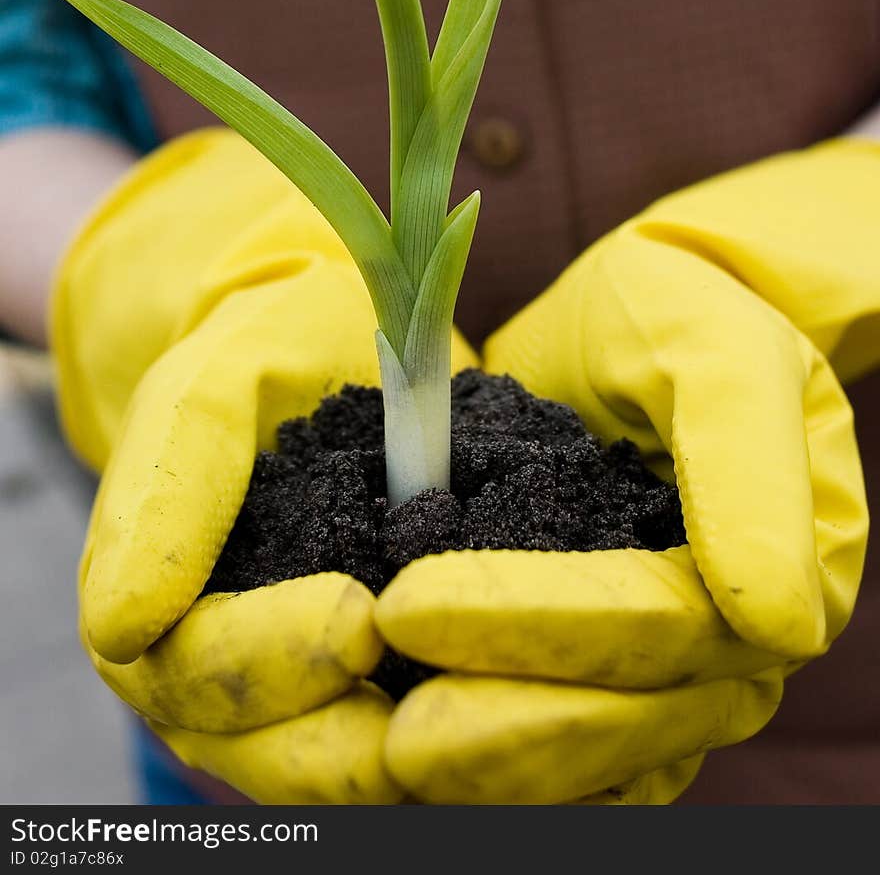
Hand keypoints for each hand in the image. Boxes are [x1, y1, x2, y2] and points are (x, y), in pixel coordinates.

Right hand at [54, 128, 468, 801]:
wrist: (321, 344)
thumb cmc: (259, 357)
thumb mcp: (207, 394)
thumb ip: (168, 494)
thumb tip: (118, 628)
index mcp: (157, 615)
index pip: (200, 673)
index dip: (272, 660)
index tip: (359, 616)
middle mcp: (219, 682)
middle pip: (269, 757)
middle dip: (350, 743)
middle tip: (441, 698)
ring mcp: (297, 699)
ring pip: (343, 774)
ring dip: (417, 756)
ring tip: (499, 713)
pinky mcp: (375, 693)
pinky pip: (408, 743)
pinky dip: (463, 745)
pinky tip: (524, 715)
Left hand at [376, 140, 878, 802]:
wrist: (634, 322)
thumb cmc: (677, 315)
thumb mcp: (716, 348)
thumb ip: (744, 462)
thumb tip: (775, 621)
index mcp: (788, 567)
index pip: (658, 627)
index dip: (536, 627)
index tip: (408, 608)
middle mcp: (737, 647)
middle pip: (626, 721)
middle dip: (501, 730)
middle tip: (382, 733)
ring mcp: (676, 678)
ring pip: (592, 764)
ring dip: (486, 771)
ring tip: (373, 758)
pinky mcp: (611, 681)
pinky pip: (564, 760)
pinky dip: (490, 766)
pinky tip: (403, 760)